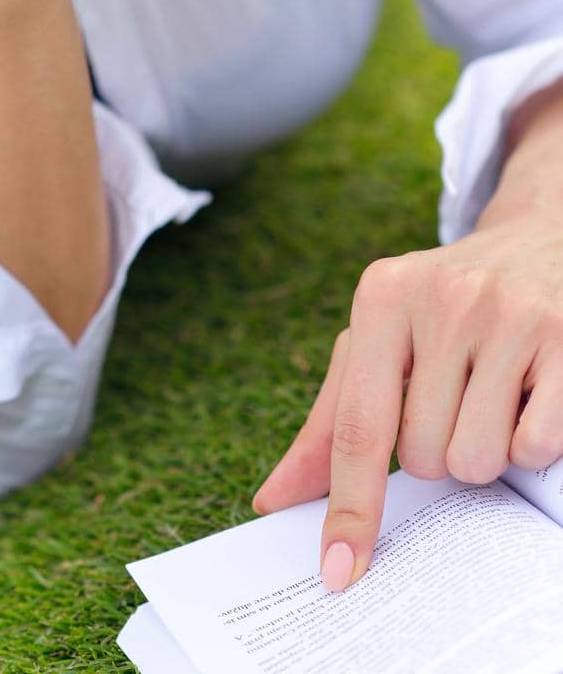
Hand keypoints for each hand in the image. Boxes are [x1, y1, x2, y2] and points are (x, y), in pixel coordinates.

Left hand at [248, 218, 562, 590]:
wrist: (536, 240)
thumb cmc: (441, 309)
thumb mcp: (378, 340)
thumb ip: (328, 421)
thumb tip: (275, 499)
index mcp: (382, 295)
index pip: (356, 424)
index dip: (348, 505)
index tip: (339, 571)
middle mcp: (443, 297)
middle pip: (425, 455)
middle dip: (438, 450)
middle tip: (454, 399)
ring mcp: (508, 315)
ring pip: (478, 459)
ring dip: (484, 449)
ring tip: (492, 394)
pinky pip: (534, 448)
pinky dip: (531, 442)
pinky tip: (530, 393)